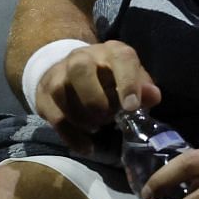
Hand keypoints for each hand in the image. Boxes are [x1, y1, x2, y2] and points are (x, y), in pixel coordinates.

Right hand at [34, 40, 161, 154]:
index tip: (131, 107)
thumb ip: (144, 88)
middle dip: (96, 100)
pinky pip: (54, 116)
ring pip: (62, 91)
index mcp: (111, 52)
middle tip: (107, 118)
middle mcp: (82, 57)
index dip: (127, 82)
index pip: (120, 58)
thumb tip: (153, 96)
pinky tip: (87, 146)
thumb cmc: (111, 79)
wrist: (72, 72)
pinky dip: (72, 136)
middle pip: (80, 69)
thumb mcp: (131, 80)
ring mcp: (59, 73)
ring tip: (97, 127)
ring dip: (82, 118)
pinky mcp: (45, 93)